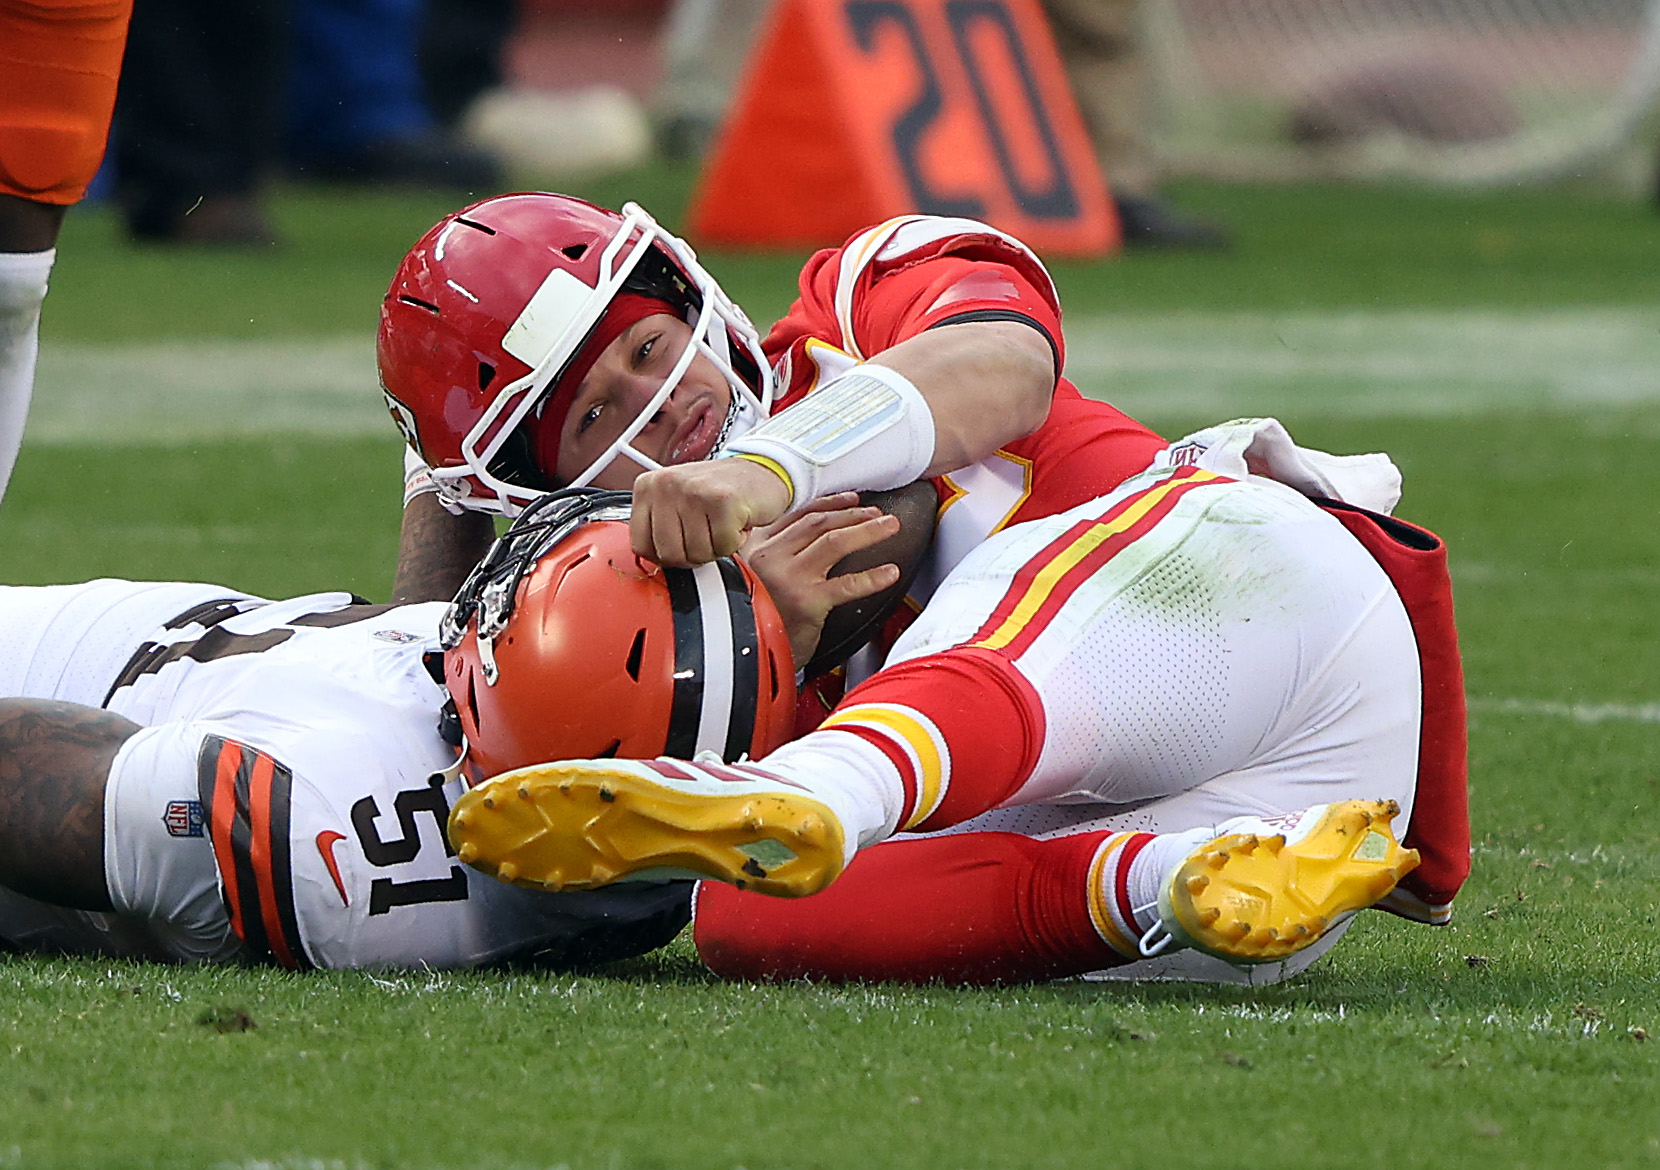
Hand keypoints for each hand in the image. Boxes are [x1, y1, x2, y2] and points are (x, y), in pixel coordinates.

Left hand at [630, 457, 793, 565]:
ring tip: (722, 523)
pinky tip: (737, 520)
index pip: (641, 545)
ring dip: (716, 547)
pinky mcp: (722, 500)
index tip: (682, 545)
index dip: (666, 556)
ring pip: (696, 553)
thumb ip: (657, 527)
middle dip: (693, 554)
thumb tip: (650, 559)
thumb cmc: (718, 491)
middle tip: (707, 535)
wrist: (760, 470)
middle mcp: (667, 484)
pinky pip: (723, 546)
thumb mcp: (676, 502)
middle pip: (669, 554)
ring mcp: (694, 490)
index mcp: (648, 486)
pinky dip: (736, 541)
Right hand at [740, 494, 900, 667]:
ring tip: (889, 528)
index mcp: (757, 547)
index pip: (799, 515)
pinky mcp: (806, 601)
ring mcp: (788, 577)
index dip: (831, 505)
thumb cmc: (759, 619)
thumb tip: (820, 533)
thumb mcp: (757, 577)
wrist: (748, 657)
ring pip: (834, 543)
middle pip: (819, 524)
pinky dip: (872, 577)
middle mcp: (769, 556)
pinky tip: (889, 573)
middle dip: (854, 515)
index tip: (852, 501)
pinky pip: (846, 584)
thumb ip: (779, 555)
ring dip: (866, 532)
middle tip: (878, 514)